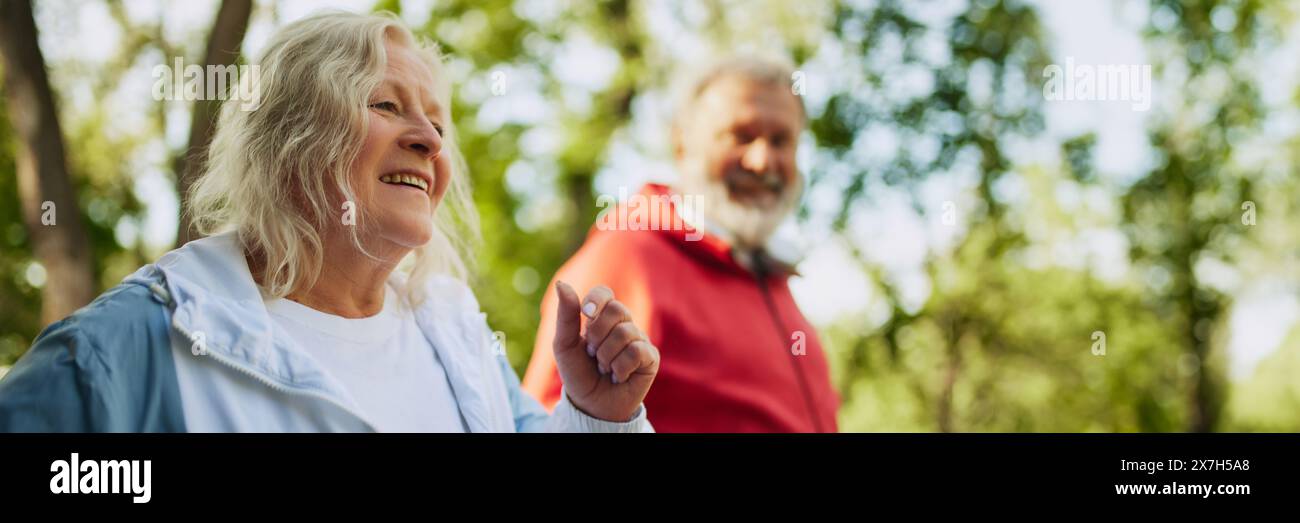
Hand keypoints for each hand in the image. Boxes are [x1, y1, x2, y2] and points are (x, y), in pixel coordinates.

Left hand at [550, 281, 658, 421]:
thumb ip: (565, 316)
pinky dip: (620, 367)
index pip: (605, 293)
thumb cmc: (578, 374)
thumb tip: (561, 283)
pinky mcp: (651, 357)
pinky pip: (636, 351)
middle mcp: (624, 325)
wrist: (591, 405)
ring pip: (625, 333)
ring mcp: (639, 340)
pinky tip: (619, 375)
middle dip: (597, 335)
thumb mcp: (564, 346)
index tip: (586, 313)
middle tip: (593, 354)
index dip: (597, 300)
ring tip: (605, 368)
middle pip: (617, 310)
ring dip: (606, 356)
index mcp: (602, 317)